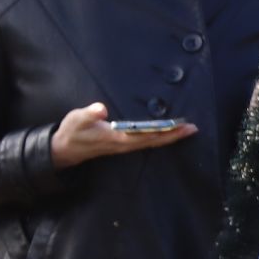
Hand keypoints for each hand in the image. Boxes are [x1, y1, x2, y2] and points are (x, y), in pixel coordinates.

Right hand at [50, 103, 197, 168]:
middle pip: (154, 141)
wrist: (64, 149)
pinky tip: (167, 133)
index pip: (145, 135)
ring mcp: (124, 146)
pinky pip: (146, 142)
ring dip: (169, 137)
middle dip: (174, 135)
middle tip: (193, 128)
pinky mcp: (123, 144)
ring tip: (185, 130)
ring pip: (151, 142)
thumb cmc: (72, 132)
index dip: (163, 131)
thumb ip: (89, 114)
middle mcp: (124, 144)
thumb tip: (101, 109)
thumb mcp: (77, 119)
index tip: (178, 126)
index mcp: (116, 138)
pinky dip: (159, 137)